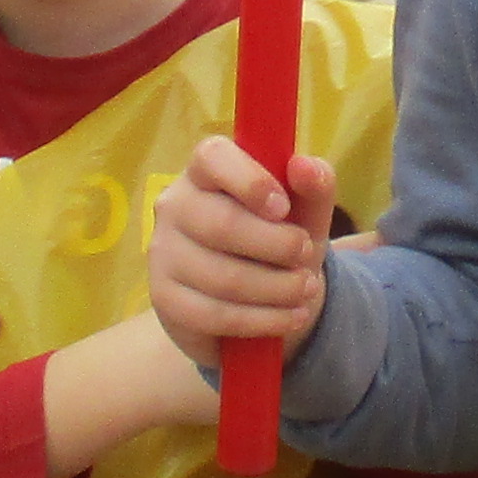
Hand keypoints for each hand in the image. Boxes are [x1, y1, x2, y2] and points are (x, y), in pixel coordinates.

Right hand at [148, 138, 337, 373]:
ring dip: (278, 288)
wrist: (257, 299)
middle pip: (223, 225)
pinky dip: (264, 320)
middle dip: (278, 245)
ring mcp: (163, 253)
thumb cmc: (278, 241)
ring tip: (306, 289)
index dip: (250, 181)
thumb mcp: (306, 214)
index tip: (284, 208)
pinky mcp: (164, 298)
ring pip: (223, 277)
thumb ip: (314, 186)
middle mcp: (175, 206)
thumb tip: (305, 166)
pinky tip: (291, 316)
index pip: (213, 157)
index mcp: (205, 170)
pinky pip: (216, 314)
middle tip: (306, 255)